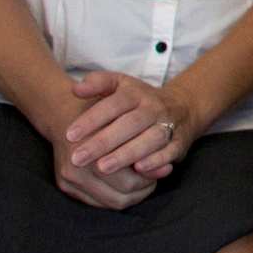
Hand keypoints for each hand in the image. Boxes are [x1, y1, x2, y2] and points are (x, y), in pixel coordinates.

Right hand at [48, 123, 158, 209]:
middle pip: (122, 191)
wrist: (65, 114)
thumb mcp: (126, 117)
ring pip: (113, 201)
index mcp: (90, 147)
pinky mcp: (64, 186)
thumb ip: (148, 144)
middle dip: (144, 185)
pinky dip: (117, 196)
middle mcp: (76, 166)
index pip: (129, 176)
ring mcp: (68, 178)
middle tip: (157, 175)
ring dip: (134, 194)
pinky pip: (98, 202)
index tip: (164, 166)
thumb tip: (166, 168)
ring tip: (146, 181)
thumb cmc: (104, 112)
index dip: (150, 173)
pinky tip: (128, 185)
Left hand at [65, 69, 194, 176]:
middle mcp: (154, 107)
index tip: (69, 135)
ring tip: (103, 167)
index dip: (92, 119)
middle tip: (78, 158)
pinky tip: (139, 169)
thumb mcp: (120, 85)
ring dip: (127, 153)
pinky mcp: (180, 141)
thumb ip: (98, 83)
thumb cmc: (140, 101)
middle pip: (131, 123)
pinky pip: (171, 151)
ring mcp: (169, 124)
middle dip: (104, 142)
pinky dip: (157, 160)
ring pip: (151, 138)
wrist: (184, 108)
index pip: (114, 104)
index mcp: (136, 93)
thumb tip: (76, 88)